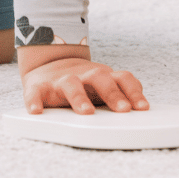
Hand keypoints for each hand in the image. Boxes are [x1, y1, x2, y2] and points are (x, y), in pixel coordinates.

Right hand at [18, 49, 148, 115]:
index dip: (134, 92)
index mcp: (104, 76)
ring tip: (87, 113)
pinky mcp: (39, 86)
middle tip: (123, 111)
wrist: (50, 64)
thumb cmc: (84, 82)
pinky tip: (37, 112)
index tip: (143, 108)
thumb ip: (121, 92)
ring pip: (71, 84)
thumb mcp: (104, 84)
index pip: (123, 79)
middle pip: (101, 79)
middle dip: (113, 94)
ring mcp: (61, 80)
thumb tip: (143, 110)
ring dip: (79, 98)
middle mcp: (84, 76)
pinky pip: (35, 93)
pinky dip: (34, 102)